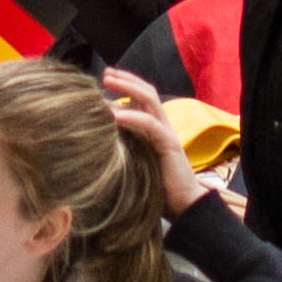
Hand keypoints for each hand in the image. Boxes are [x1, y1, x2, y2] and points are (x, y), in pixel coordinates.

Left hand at [102, 65, 199, 208]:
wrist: (186, 208)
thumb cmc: (158, 191)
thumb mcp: (135, 165)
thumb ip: (122, 152)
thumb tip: (96, 146)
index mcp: (155, 130)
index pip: (141, 99)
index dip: (125, 87)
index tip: (103, 81)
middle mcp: (162, 127)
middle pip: (146, 92)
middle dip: (126, 79)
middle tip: (105, 74)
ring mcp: (167, 134)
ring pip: (150, 100)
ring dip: (128, 87)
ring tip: (107, 81)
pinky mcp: (169, 145)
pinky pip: (149, 124)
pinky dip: (131, 117)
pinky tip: (113, 115)